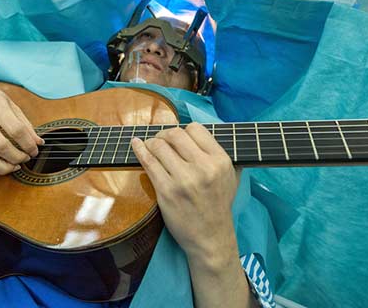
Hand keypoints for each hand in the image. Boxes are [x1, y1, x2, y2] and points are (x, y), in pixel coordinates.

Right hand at [0, 72, 43, 174]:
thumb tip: (38, 143)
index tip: (34, 150)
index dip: (28, 144)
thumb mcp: (9, 103)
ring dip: (3, 167)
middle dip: (17, 157)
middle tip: (25, 158)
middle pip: (0, 146)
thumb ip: (25, 123)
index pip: (16, 130)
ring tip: (14, 165)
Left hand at [131, 123, 239, 266]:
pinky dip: (140, 150)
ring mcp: (183, 180)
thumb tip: (198, 132)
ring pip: (159, 145)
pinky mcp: (166, 191)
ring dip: (151, 143)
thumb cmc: (218, 206)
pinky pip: (148, 162)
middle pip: (175, 134)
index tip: (177, 138)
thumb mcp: (231, 176)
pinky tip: (136, 145)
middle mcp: (203, 168)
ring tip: (151, 147)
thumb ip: (219, 153)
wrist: (210, 239)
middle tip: (161, 141)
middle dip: (164, 134)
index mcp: (220, 161)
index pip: (196, 128)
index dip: (183, 130)